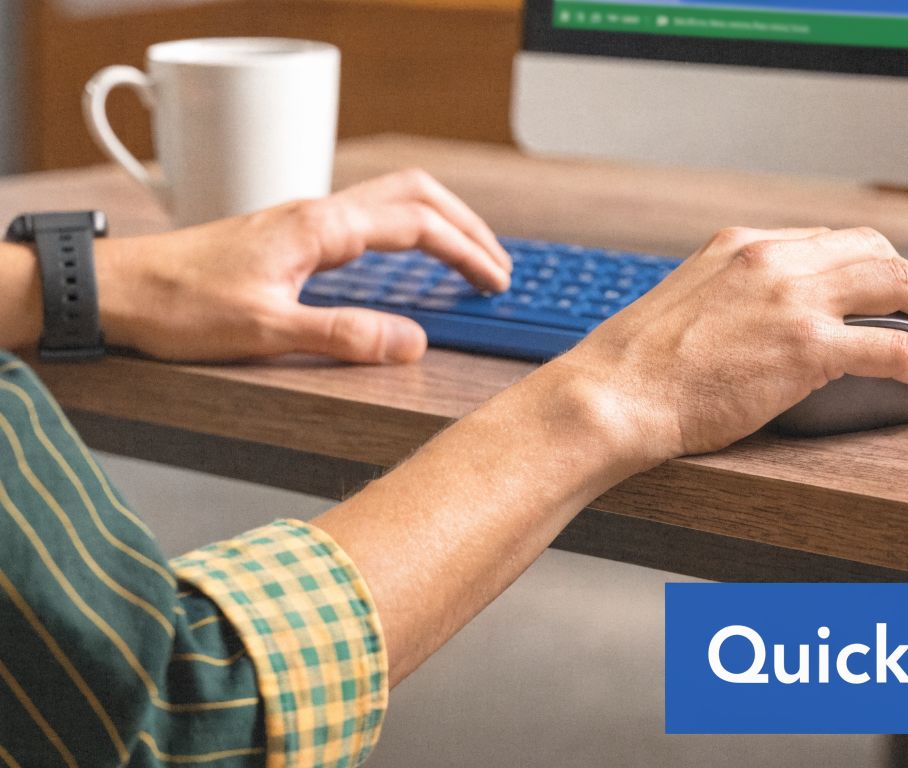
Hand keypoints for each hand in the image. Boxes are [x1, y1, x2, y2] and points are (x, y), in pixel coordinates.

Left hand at [98, 169, 510, 362]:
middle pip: (414, 194)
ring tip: (470, 259)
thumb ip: (345, 334)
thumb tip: (414, 341)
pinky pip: (368, 220)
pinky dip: (408, 233)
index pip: (417, 224)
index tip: (496, 282)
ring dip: (439, 224)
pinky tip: (410, 264)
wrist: (119, 289)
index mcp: (319, 227)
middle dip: (465, 224)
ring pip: (392, 200)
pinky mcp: (292, 236)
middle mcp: (316, 214)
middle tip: (499, 264)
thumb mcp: (267, 330)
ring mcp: (304, 221)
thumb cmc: (180, 306)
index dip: (466, 251)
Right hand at [555, 227, 907, 459]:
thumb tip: (764, 325)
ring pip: (896, 281)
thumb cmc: (636, 369)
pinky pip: (895, 347)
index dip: (872, 265)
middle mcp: (774, 259)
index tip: (890, 290)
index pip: (830, 240)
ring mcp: (792, 299)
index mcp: (743, 245)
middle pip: (874, 249)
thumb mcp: (685, 305)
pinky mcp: (806, 347)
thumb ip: (732, 298)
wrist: (612, 395)